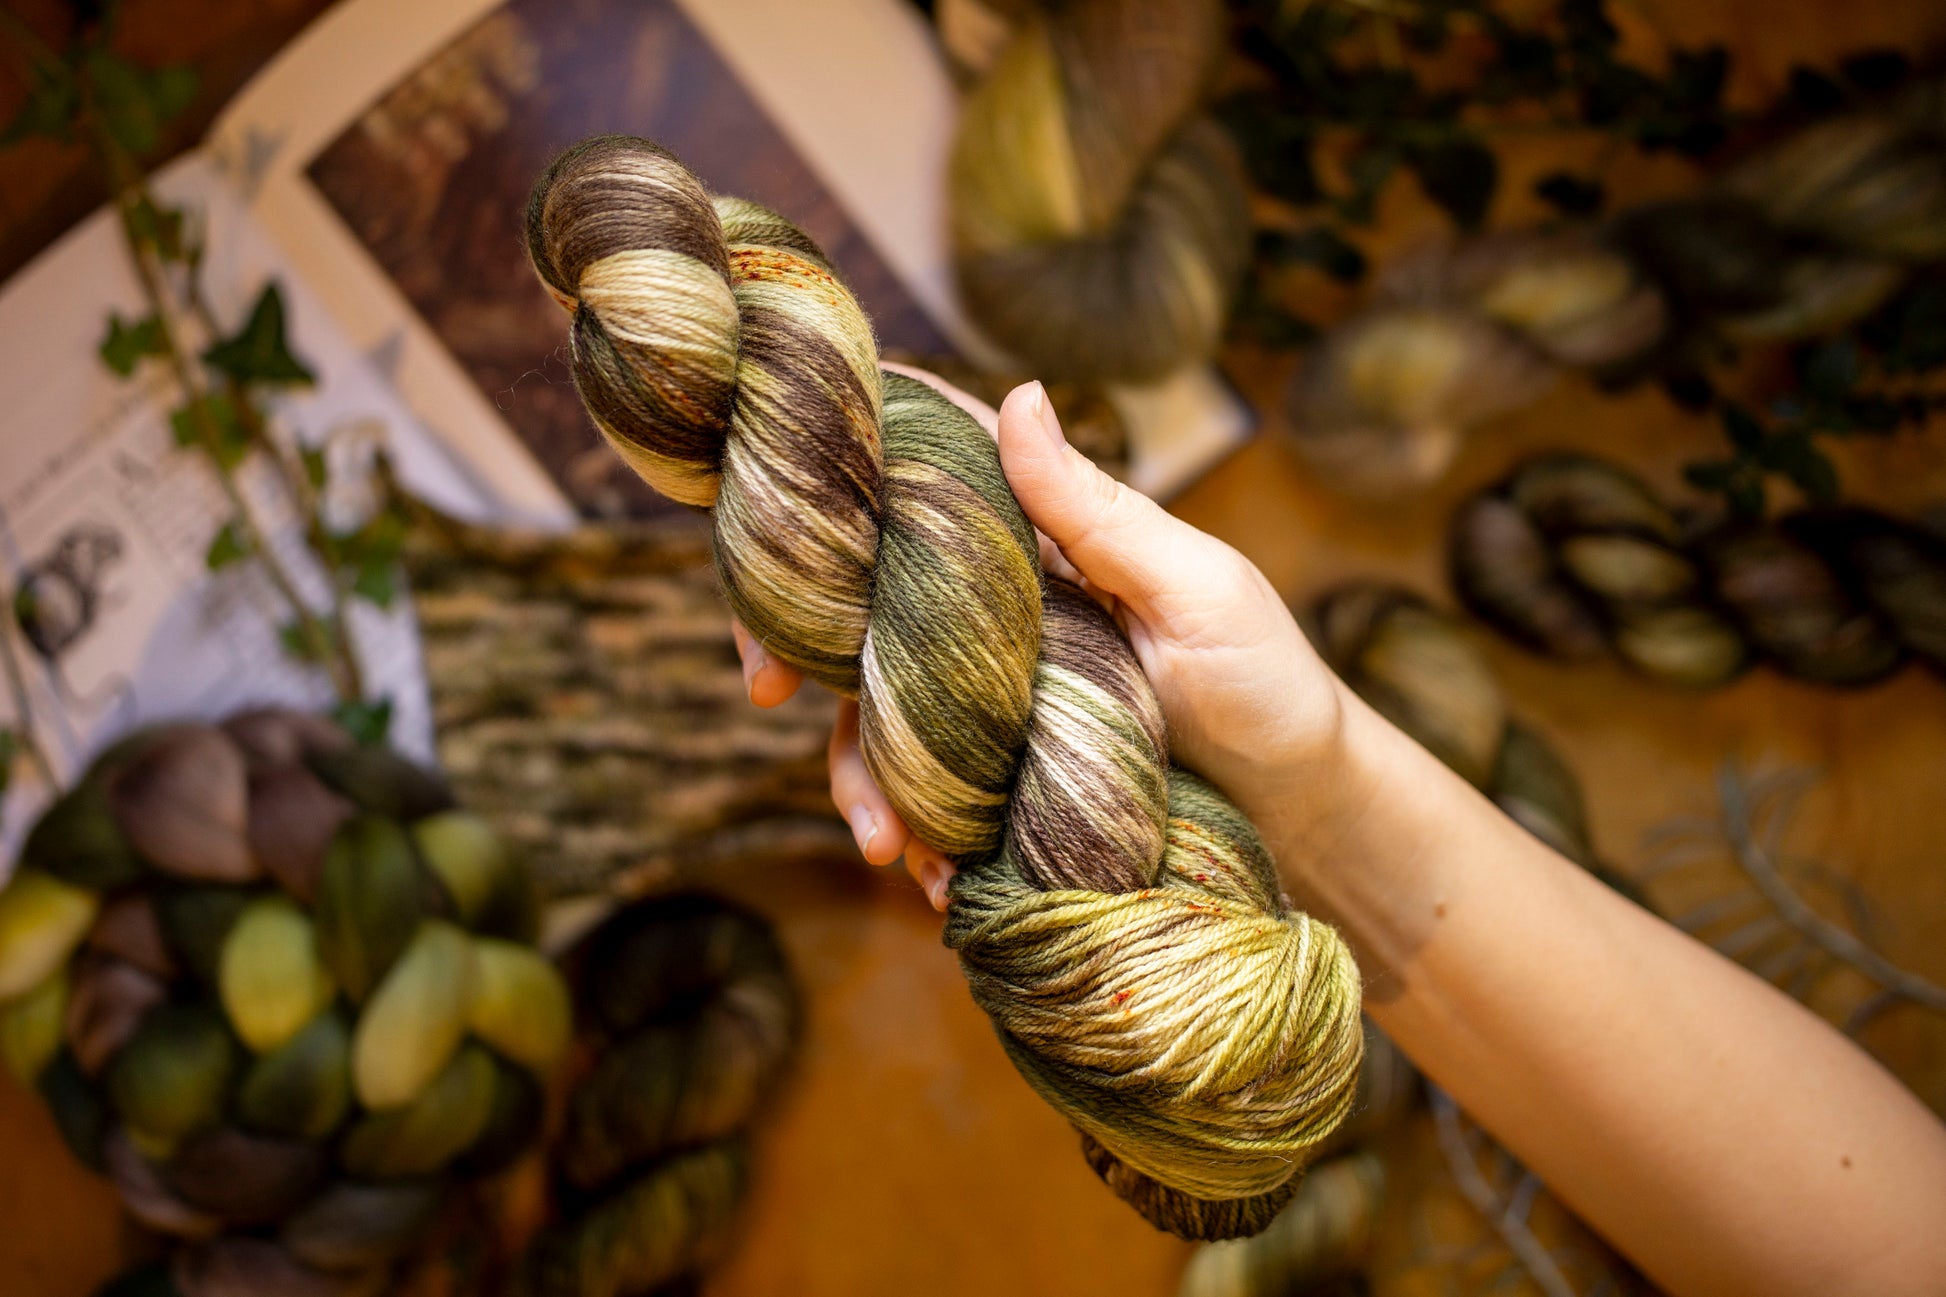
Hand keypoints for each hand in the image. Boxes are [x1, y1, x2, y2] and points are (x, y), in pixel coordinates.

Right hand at [731, 373, 1352, 908]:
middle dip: (797, 641)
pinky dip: (914, 831)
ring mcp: (992, 695)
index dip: (839, 475)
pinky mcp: (999, 775)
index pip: (922, 477)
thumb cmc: (1268, 680)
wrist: (1304, 810)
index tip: (767, 501)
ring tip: (883, 845)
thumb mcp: (1195, 589)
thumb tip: (1020, 393)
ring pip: (879, 711)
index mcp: (1040, 539)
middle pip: (865, 600)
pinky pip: (926, 794)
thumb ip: (1099, 509)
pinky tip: (932, 876)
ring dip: (859, 771)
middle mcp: (998, 609)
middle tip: (763, 691)